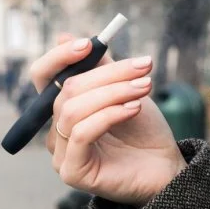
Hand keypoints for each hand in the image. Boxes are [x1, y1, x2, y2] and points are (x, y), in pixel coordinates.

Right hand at [30, 34, 187, 207]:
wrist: (165, 168)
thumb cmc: (143, 131)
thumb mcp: (122, 90)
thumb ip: (98, 67)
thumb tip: (64, 36)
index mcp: (63, 108)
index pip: (43, 76)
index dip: (60, 56)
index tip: (90, 43)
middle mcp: (56, 130)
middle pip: (66, 90)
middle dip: (107, 74)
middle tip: (143, 66)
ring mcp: (60, 153)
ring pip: (73, 110)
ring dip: (113, 93)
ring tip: (145, 87)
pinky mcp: (71, 172)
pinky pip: (80, 133)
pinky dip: (109, 115)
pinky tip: (134, 109)